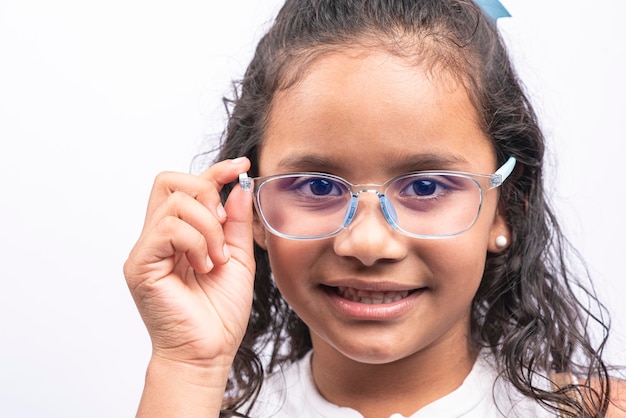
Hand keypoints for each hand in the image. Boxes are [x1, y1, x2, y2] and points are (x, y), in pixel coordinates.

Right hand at [124, 157, 253, 366]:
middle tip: (223, 229)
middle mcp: (157, 237)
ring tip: (216, 258)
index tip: (241, 167)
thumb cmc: (220, 313)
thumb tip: (237, 185)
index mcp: (179, 234)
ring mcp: (146, 250)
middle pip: (170, 181)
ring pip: (174, 203)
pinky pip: (168, 228)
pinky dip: (196, 242)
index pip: (187, 186)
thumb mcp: (238, 258)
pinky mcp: (140, 264)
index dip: (214, 171)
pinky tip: (204, 265)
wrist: (208, 354)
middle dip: (207, 194)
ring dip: (208, 227)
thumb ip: (236, 222)